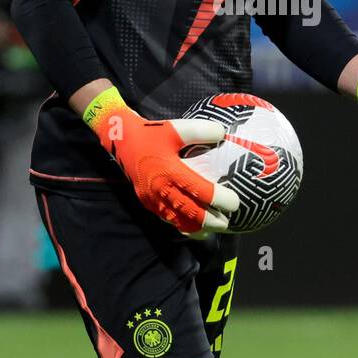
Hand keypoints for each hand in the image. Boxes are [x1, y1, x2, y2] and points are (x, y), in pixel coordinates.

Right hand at [84, 87, 239, 233]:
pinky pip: (166, 218)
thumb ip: (200, 130)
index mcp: (169, 171)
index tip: (234, 203)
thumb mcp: (176, 127)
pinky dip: (181, 225)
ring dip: (196, 228)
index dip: (218, 199)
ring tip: (212, 230)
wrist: (122, 141)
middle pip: (190, 213)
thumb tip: (223, 133)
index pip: (199, 191)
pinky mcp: (147, 202)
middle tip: (227, 223)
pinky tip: (193, 227)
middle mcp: (161, 189)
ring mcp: (152, 199)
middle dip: (210, 221)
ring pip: (177, 220)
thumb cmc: (151, 133)